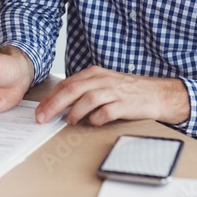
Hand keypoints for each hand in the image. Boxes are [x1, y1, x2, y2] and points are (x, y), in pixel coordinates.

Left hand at [35, 67, 189, 125]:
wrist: (157, 94)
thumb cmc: (128, 91)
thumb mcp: (103, 84)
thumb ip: (84, 91)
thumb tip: (60, 105)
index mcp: (95, 73)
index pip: (66, 84)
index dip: (51, 98)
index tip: (39, 110)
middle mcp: (103, 80)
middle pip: (72, 90)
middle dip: (54, 105)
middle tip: (42, 118)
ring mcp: (114, 91)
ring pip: (87, 99)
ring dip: (74, 112)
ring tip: (69, 121)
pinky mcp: (124, 104)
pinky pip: (105, 113)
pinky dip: (95, 119)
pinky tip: (93, 123)